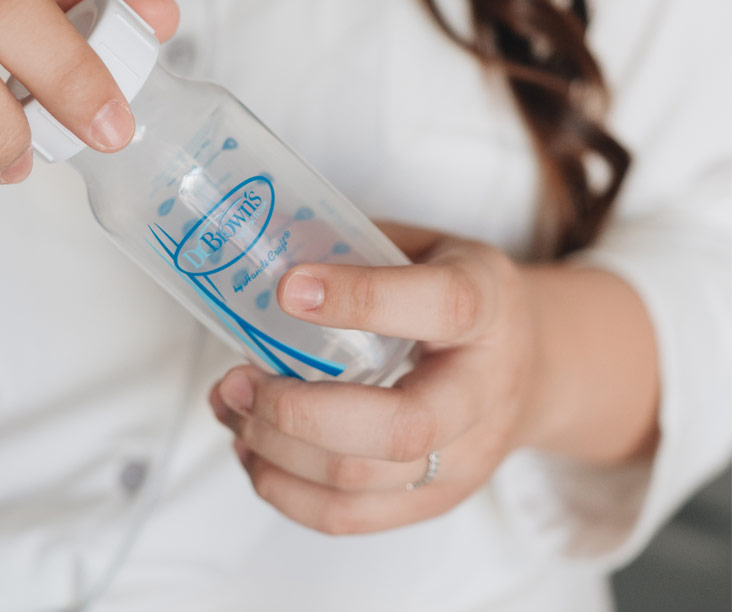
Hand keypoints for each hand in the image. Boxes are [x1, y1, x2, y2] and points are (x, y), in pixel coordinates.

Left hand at [209, 230, 544, 534]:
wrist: (532, 365)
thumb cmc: (461, 294)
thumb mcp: (429, 246)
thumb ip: (360, 249)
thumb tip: (266, 251)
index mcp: (487, 307)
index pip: (440, 306)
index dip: (361, 299)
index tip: (287, 288)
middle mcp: (484, 392)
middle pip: (400, 429)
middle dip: (297, 411)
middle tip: (238, 380)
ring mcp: (465, 459)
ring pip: (361, 483)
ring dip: (275, 450)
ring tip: (231, 408)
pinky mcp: (434, 501)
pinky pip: (349, 517)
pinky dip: (284, 489)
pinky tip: (254, 451)